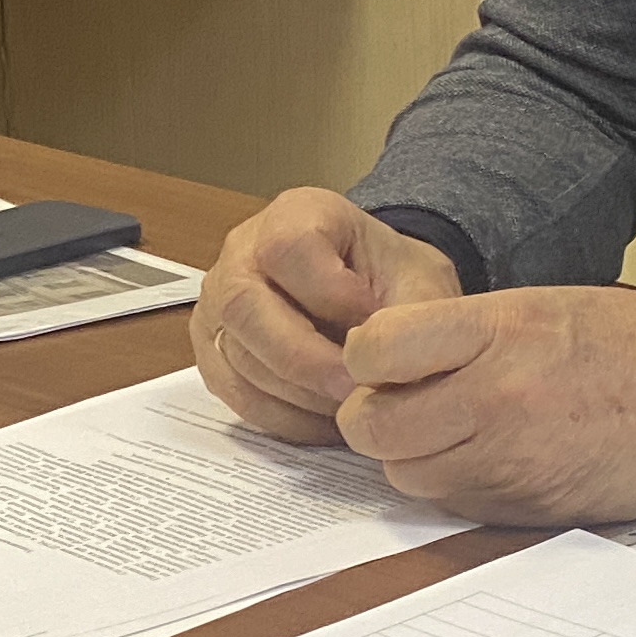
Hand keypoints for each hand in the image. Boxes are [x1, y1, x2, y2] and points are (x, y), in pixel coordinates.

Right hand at [195, 187, 465, 444]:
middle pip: (244, 306)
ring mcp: (218, 306)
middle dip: (304, 359)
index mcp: (294, 215)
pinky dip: (285, 419)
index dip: (329, 293)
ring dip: (300, 395)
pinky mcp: (215, 354)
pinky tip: (327, 422)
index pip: (286, 248)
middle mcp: (241, 254)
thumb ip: (413, 316)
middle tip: (355, 391)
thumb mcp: (420, 279)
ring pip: (238, 358)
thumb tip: (392, 373)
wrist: (372, 293)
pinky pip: (237, 396)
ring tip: (352, 408)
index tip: (372, 323)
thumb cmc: (389, 278)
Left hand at [336, 287, 635, 523]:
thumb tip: (374, 359)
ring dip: (411, 452)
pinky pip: (449, 503)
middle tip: (405, 398)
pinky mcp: (522, 510)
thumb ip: (451, 332)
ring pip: (403, 473)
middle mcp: (495, 401)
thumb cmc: (622, 344)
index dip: (364, 356)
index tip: (381, 355)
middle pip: (370, 426)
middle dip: (374, 413)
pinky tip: (488, 454)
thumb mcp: (535, 305)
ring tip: (454, 425)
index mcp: (496, 334)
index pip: (371, 352)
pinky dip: (452, 482)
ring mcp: (508, 463)